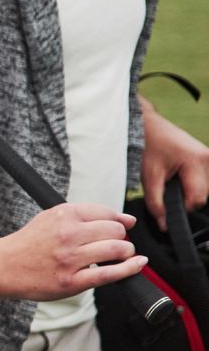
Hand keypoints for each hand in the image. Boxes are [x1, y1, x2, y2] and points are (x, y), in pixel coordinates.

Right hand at [0, 202, 143, 300]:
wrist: (2, 265)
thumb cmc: (29, 242)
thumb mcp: (52, 218)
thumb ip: (88, 216)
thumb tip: (129, 220)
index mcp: (63, 215)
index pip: (106, 213)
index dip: (118, 222)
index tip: (119, 229)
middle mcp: (68, 234)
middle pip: (116, 231)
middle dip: (122, 238)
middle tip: (114, 245)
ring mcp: (70, 259)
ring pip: (117, 250)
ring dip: (126, 253)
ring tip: (118, 256)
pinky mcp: (72, 281)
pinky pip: (110, 274)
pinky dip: (130, 269)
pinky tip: (137, 264)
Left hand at [141, 103, 208, 230]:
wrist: (146, 124)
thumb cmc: (146, 146)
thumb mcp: (149, 176)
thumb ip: (156, 203)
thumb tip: (164, 225)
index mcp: (197, 161)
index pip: (197, 199)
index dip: (181, 207)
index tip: (166, 206)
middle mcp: (208, 158)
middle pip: (202, 195)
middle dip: (184, 197)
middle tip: (165, 187)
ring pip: (204, 188)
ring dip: (188, 189)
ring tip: (170, 178)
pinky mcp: (206, 156)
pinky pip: (203, 179)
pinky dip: (191, 182)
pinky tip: (178, 175)